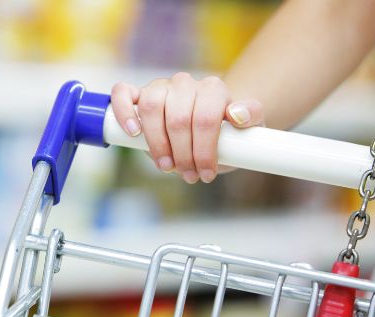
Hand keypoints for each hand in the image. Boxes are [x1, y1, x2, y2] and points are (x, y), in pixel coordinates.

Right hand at [111, 73, 263, 182]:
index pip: (205, 118)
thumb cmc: (226, 133)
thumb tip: (236, 114)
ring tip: (167, 165)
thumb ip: (252, 116)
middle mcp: (185, 83)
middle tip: (189, 175)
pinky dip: (125, 111)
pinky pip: (123, 93)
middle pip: (178, 119)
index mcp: (212, 89)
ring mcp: (160, 87)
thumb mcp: (248, 129)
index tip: (206, 173)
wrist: (207, 129)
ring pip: (151, 108)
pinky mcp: (138, 94)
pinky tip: (133, 132)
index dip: (204, 150)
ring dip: (157, 143)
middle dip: (183, 154)